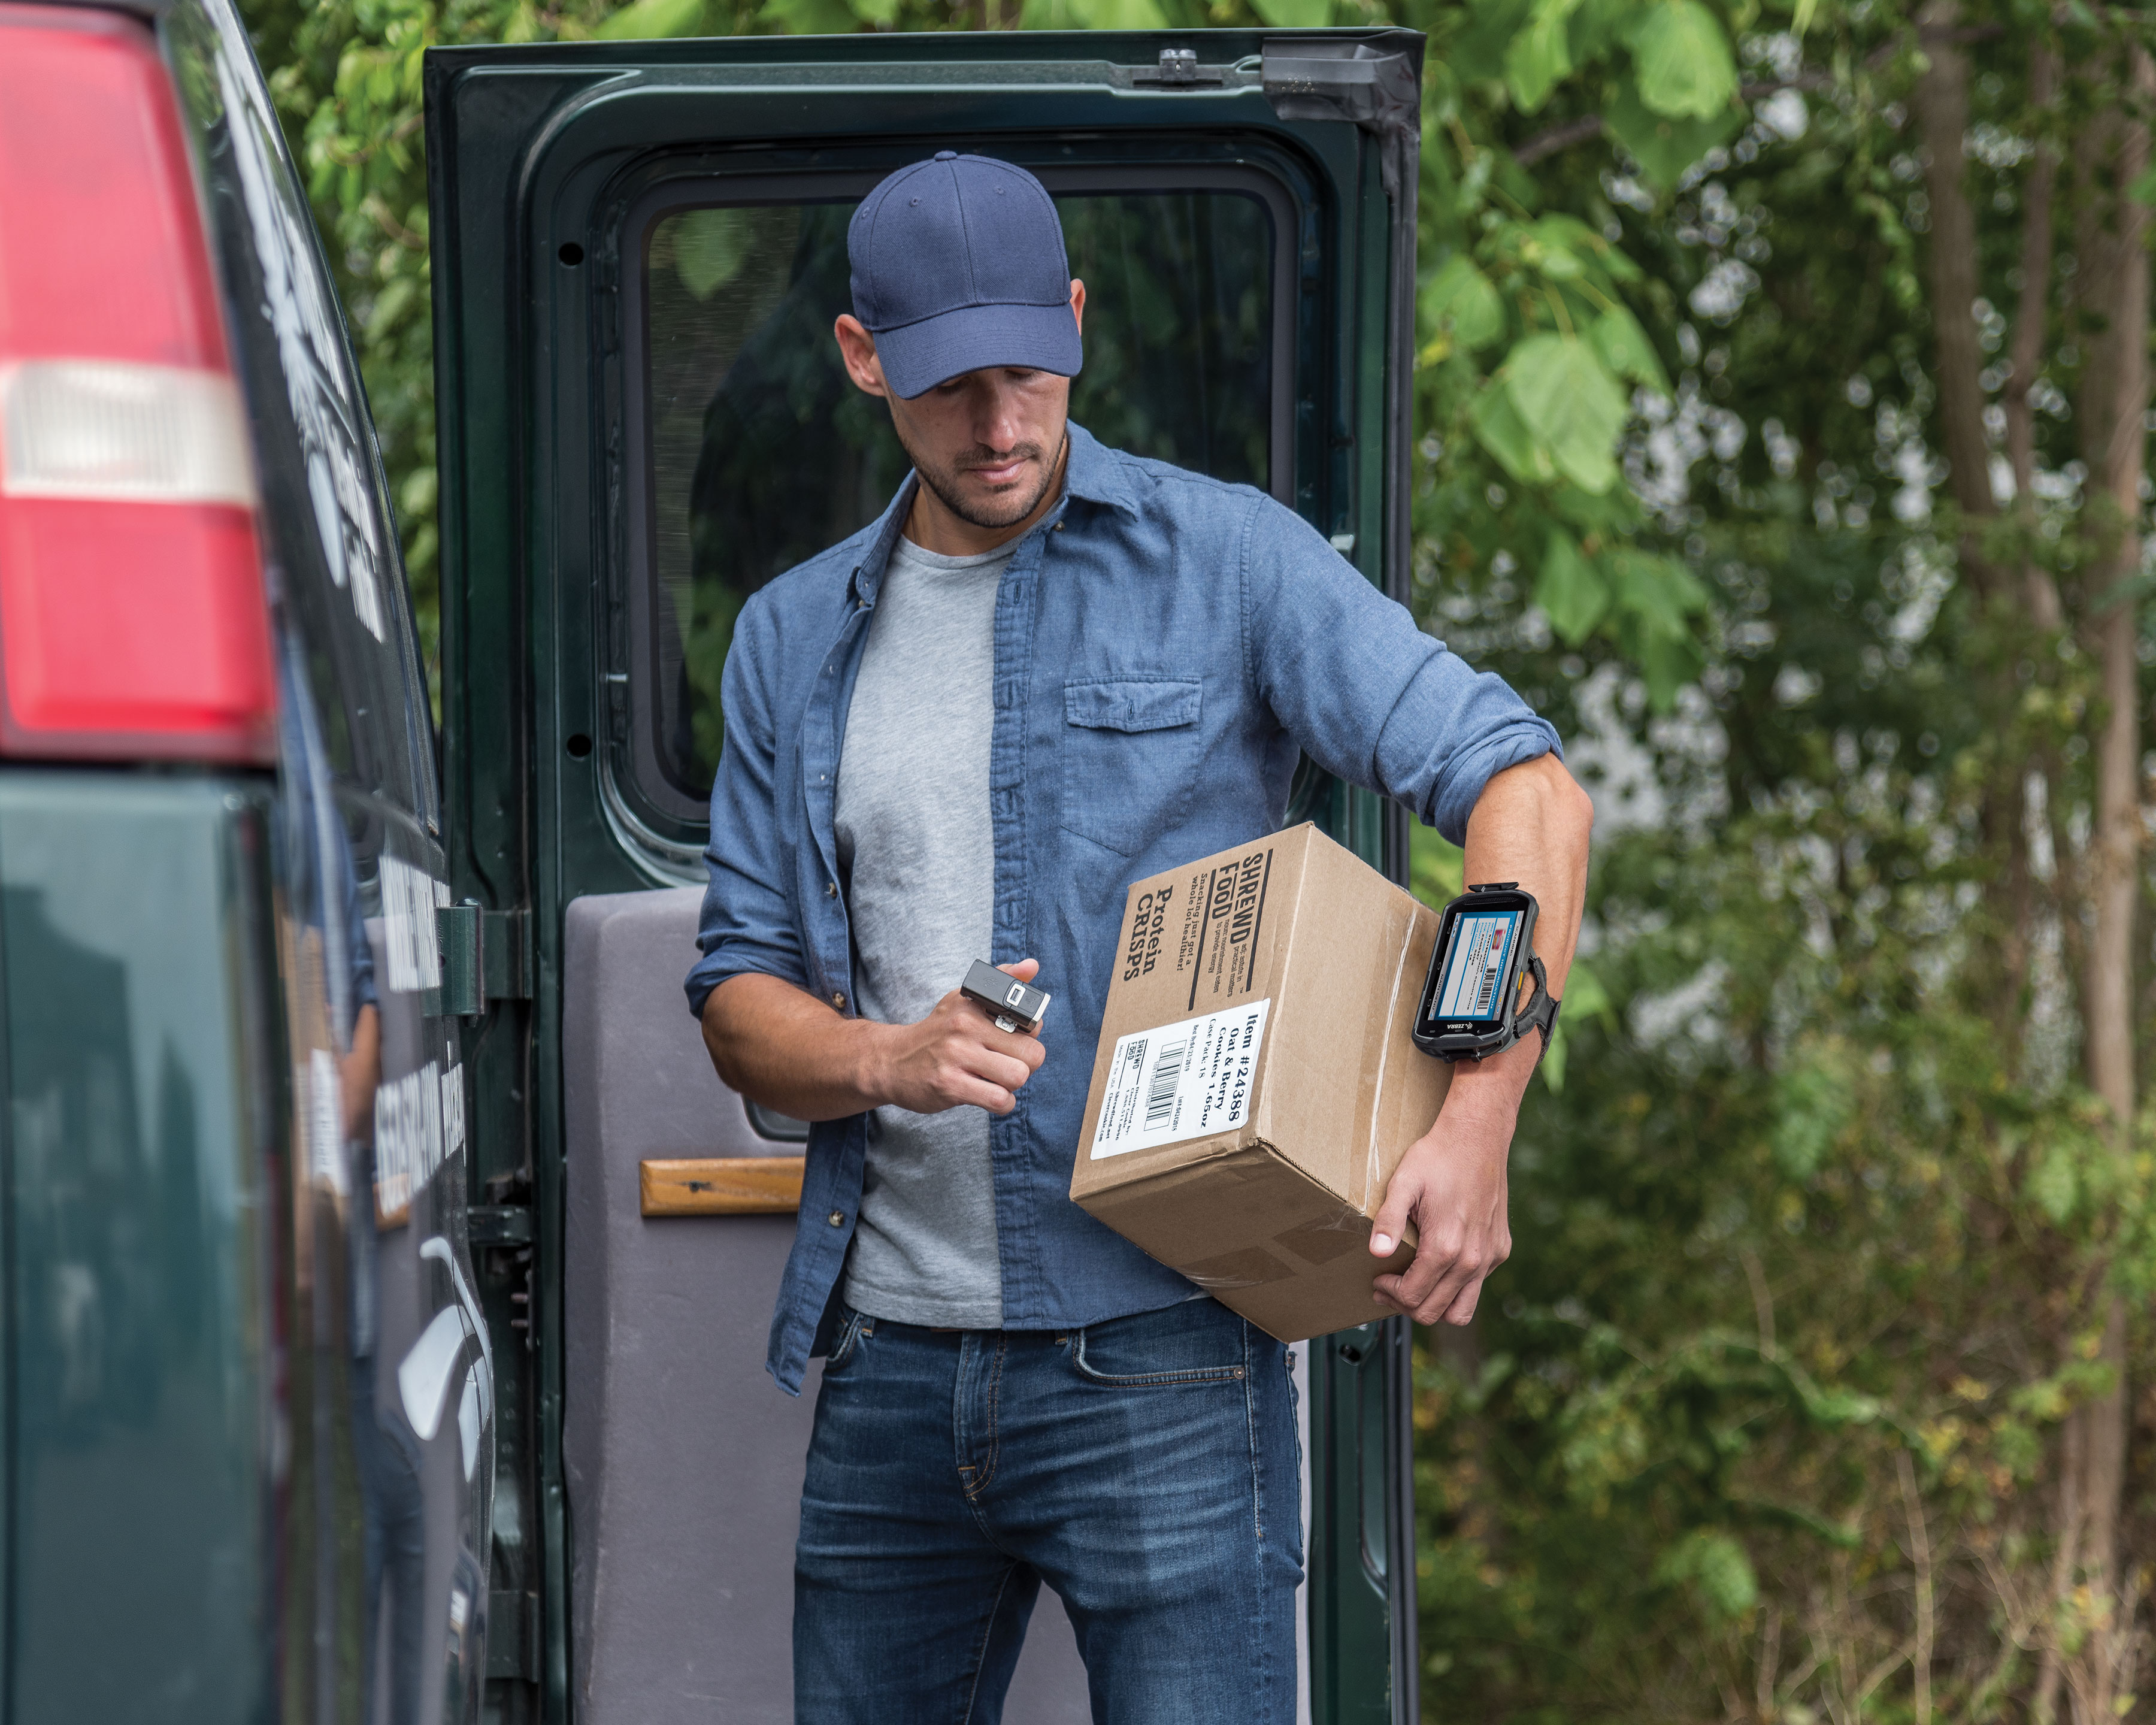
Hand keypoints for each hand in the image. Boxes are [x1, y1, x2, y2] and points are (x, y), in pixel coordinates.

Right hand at [870, 959, 1046, 1116]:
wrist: (890, 1061)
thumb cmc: (938, 1032)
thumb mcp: (964, 999)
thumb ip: (1001, 982)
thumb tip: (1032, 965)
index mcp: (973, 1003)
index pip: (1032, 1021)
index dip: (1029, 1037)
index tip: (1011, 1040)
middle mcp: (965, 1026)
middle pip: (1032, 1054)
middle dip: (1026, 1065)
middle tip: (1006, 1064)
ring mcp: (956, 1056)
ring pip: (1018, 1077)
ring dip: (1012, 1085)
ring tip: (995, 1079)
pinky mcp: (950, 1086)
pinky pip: (999, 1100)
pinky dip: (1002, 1103)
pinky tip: (988, 1095)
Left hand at [1367, 1048, 1525, 1324]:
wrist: (1477, 1138)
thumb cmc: (1437, 1158)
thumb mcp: (1403, 1184)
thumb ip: (1388, 1221)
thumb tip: (1376, 1253)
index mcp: (1446, 1247)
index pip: (1413, 1296)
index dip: (1389, 1294)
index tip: (1377, 1279)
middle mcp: (1472, 1260)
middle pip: (1433, 1311)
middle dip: (1404, 1304)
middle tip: (1387, 1287)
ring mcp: (1489, 1257)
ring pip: (1461, 1311)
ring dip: (1433, 1306)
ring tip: (1414, 1287)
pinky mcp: (1500, 1250)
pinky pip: (1477, 1286)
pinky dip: (1455, 1287)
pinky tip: (1438, 1264)